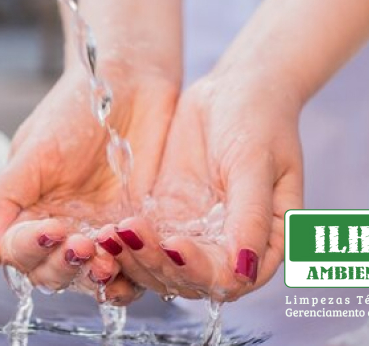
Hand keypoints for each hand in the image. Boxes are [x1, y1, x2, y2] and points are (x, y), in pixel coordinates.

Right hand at [0, 62, 177, 303]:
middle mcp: (58, 228)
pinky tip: (134, 269)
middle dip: (63, 266)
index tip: (52, 228)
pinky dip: (130, 277)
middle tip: (84, 245)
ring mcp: (96, 233)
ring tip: (107, 261)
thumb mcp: (33, 151)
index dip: (31, 248)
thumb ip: (1, 200)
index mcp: (25, 210)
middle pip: (49, 272)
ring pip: (88, 278)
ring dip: (95, 277)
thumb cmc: (75, 109)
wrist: (131, 84)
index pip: (17, 250)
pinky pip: (130, 271)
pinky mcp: (134, 235)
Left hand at [113, 70, 303, 300]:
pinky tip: (104, 228)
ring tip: (110, 233)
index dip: (199, 270)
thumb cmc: (261, 121)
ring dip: (133, 258)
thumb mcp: (256, 165)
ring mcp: (194, 235)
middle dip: (155, 264)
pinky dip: (124, 242)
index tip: (174, 244)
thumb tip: (244, 268)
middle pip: (187, 279)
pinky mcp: (166, 218)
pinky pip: (142, 241)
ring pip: (159, 267)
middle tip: (128, 234)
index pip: (228, 279)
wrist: (235, 89)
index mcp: (263, 245)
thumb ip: (251, 217)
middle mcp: (227, 249)